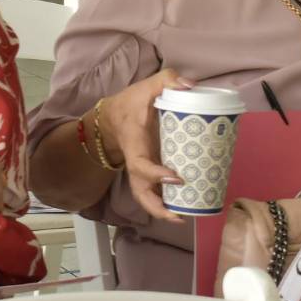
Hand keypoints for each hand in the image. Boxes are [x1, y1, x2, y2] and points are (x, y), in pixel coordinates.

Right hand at [96, 68, 193, 222]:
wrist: (111, 117)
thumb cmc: (130, 104)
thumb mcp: (146, 87)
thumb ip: (167, 81)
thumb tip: (189, 87)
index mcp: (134, 144)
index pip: (140, 165)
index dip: (155, 175)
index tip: (176, 179)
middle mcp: (135, 163)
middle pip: (140, 192)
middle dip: (156, 207)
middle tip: (178, 216)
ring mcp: (139, 171)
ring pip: (145, 197)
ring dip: (161, 211)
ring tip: (183, 219)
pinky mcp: (147, 173)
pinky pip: (152, 192)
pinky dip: (165, 203)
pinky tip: (184, 208)